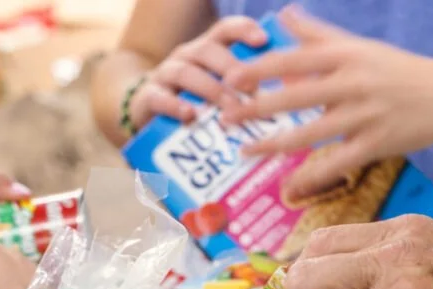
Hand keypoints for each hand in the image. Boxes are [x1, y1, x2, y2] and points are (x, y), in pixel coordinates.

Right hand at [127, 17, 268, 126]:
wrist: (147, 111)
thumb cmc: (195, 99)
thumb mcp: (218, 87)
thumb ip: (244, 85)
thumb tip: (286, 94)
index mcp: (207, 49)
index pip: (225, 29)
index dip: (243, 30)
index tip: (263, 40)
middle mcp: (186, 55)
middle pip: (208, 50)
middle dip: (232, 68)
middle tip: (254, 90)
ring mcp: (165, 74)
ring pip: (187, 73)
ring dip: (212, 90)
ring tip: (232, 109)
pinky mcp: (148, 97)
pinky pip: (160, 97)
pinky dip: (176, 106)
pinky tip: (191, 116)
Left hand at [221, 6, 432, 201]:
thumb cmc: (399, 68)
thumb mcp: (360, 46)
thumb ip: (318, 34)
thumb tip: (282, 15)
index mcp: (346, 55)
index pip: (293, 60)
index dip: (259, 71)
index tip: (230, 80)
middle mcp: (354, 82)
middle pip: (295, 96)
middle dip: (257, 108)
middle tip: (225, 118)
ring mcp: (366, 114)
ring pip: (311, 132)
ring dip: (274, 143)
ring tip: (245, 151)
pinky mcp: (379, 143)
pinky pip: (338, 161)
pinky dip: (313, 174)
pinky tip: (289, 184)